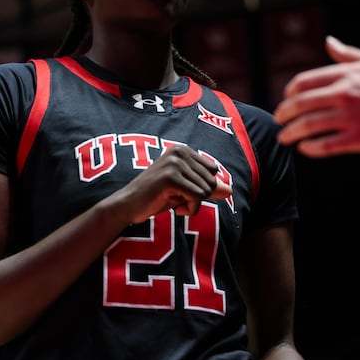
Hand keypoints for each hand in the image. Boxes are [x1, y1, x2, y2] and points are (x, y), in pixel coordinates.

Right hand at [114, 144, 232, 223]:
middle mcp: (179, 152)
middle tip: (176, 198)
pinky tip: (175, 208)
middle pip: (211, 181)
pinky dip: (191, 209)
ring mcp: (174, 163)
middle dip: (197, 197)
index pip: (213, 171)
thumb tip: (230, 190)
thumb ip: (207, 188)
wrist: (128, 205)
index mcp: (182, 150)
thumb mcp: (185, 190)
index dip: (201, 187)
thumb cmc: (156, 197)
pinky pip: (197, 197)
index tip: (181, 191)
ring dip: (193, 204)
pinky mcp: (171, 178)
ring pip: (205, 190)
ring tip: (173, 202)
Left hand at [273, 36, 359, 156]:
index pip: (304, 82)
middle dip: (284, 113)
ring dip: (291, 133)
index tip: (285, 98)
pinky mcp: (358, 138)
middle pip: (300, 104)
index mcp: (344, 75)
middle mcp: (342, 94)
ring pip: (308, 126)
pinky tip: (304, 149)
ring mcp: (349, 117)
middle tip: (278, 119)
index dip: (290, 92)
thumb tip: (328, 41)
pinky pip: (326, 145)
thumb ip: (347, 55)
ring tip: (283, 138)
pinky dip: (311, 148)